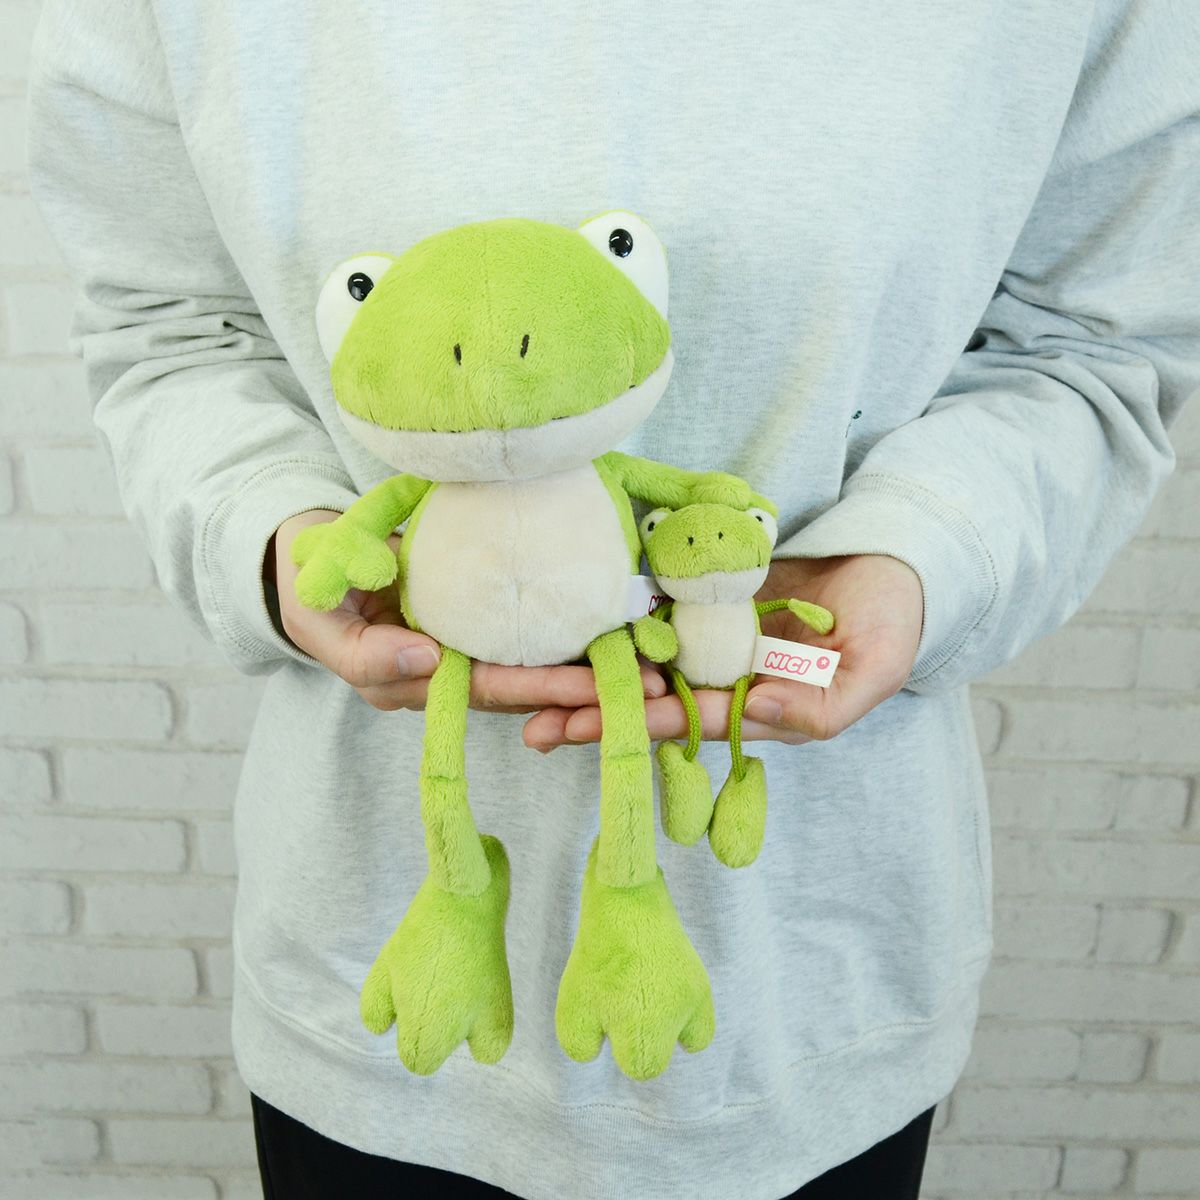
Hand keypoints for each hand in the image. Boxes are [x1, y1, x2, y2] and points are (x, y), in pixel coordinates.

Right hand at [267, 511, 667, 712]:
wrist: (311, 550)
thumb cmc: (308, 579)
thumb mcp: (316, 609)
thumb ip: (363, 647)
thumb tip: (427, 659)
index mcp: (405, 683)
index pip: (482, 690)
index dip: (535, 689)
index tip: (586, 684)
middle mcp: (443, 676)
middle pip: (523, 691)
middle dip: (583, 692)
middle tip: (647, 684)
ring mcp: (462, 650)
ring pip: (533, 669)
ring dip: (590, 670)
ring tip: (654, 665)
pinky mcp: (477, 620)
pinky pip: (528, 634)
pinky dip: (572, 635)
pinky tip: (622, 628)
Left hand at [523, 554, 922, 749]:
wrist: (889, 565)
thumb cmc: (891, 623)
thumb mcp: (875, 671)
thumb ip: (821, 707)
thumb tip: (757, 716)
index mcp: (753, 709)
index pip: (680, 720)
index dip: (625, 723)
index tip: (569, 726)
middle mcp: (720, 681)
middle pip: (641, 696)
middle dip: (581, 704)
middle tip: (516, 713)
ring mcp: (707, 641)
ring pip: (634, 656)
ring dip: (581, 665)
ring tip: (514, 676)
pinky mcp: (701, 599)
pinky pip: (649, 608)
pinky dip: (608, 615)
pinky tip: (559, 617)